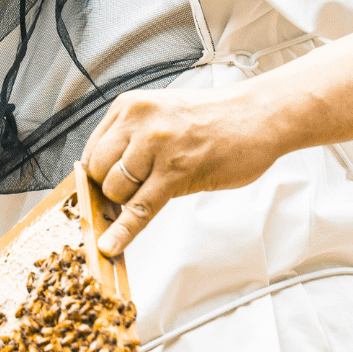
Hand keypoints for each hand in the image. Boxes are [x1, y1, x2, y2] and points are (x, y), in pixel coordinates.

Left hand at [81, 85, 280, 254]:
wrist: (260, 115)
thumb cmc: (214, 117)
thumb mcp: (160, 113)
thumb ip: (130, 139)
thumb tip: (106, 175)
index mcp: (130, 107)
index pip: (92, 150)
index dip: (95, 175)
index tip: (98, 189)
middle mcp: (139, 123)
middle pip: (99, 172)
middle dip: (112, 189)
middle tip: (135, 189)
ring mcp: (157, 147)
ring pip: (117, 190)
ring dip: (130, 200)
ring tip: (159, 186)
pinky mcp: (177, 172)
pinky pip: (140, 208)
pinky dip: (124, 230)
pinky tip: (112, 244)